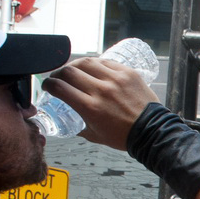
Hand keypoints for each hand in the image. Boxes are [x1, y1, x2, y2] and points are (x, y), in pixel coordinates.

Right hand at [40, 57, 157, 151]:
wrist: (151, 131)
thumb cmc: (123, 136)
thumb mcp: (95, 136)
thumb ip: (79, 126)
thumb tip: (69, 119)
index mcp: (89, 107)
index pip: (59, 87)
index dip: (48, 84)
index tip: (47, 86)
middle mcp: (100, 90)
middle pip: (69, 71)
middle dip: (58, 73)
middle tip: (59, 77)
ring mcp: (115, 79)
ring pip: (86, 62)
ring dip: (75, 64)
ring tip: (73, 70)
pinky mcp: (127, 73)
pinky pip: (105, 62)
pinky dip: (95, 64)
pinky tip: (92, 68)